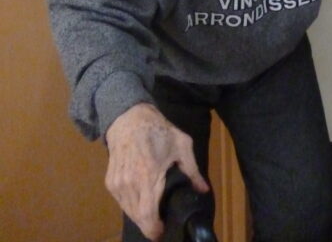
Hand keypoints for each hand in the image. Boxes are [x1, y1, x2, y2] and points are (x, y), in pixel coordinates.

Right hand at [104, 102, 207, 239]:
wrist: (129, 119)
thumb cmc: (158, 131)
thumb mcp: (182, 145)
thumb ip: (193, 171)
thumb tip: (203, 190)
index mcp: (148, 175)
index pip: (147, 214)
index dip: (154, 229)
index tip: (163, 232)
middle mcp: (129, 183)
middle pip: (137, 217)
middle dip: (149, 225)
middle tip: (161, 223)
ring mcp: (117, 184)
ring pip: (128, 211)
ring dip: (140, 216)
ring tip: (153, 213)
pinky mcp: (110, 182)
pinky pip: (121, 202)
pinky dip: (131, 206)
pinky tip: (141, 200)